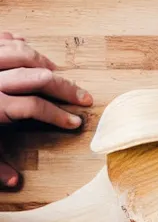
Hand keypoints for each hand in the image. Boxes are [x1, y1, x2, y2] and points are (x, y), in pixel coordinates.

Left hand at [0, 31, 92, 187]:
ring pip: (22, 54)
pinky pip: (0, 39)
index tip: (76, 122)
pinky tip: (27, 49)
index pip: (37, 107)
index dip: (60, 115)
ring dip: (45, 63)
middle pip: (38, 78)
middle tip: (83, 96)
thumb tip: (15, 182)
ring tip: (57, 73)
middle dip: (65, 87)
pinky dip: (16, 42)